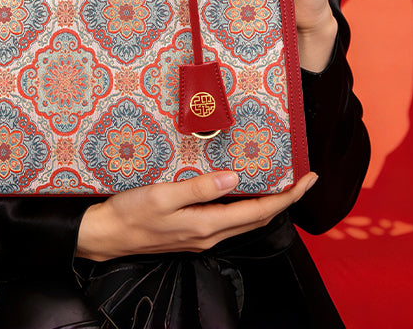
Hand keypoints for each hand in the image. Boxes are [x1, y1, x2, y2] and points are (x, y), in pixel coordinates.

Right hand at [75, 170, 317, 260]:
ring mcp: (200, 236)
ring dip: (266, 202)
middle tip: (302, 177)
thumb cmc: (130, 214)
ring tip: (278, 180)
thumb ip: (199, 188)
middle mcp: (209, 234)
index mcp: (206, 226)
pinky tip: (240, 189)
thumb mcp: (162, 196)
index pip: (258, 211)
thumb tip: (234, 179)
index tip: (308, 179)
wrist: (105, 235)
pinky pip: (228, 218)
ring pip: (244, 219)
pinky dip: (244, 204)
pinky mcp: (190, 232)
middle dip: (284, 198)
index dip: (287, 196)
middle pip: (257, 217)